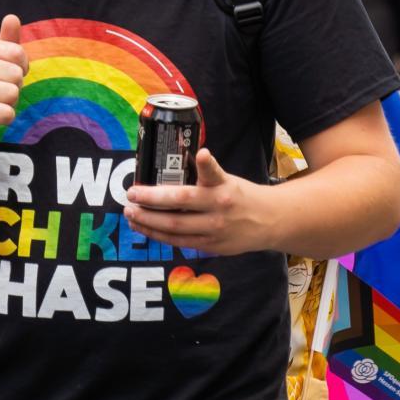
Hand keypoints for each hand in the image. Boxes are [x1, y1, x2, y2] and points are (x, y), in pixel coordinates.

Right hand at [0, 15, 28, 154]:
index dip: (20, 66)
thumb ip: (7, 40)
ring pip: (12, 93)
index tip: (6, 73)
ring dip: (9, 102)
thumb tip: (12, 18)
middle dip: (14, 85)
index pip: (17, 53)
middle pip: (16, 74)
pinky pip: (6, 112)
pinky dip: (6, 116)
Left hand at [124, 148, 269, 253]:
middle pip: (180, 206)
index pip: (211, 172)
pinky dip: (159, 235)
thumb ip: (206, 173)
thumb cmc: (241, 196)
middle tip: (130, 196)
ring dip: (149, 222)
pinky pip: (179, 242)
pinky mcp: (211, 247)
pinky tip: (144, 228)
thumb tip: (180, 160)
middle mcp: (218, 209)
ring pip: (175, 228)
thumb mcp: (228, 179)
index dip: (205, 163)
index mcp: (222, 187)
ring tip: (131, 215)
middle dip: (151, 202)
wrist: (269, 223)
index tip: (200, 153)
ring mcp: (214, 230)